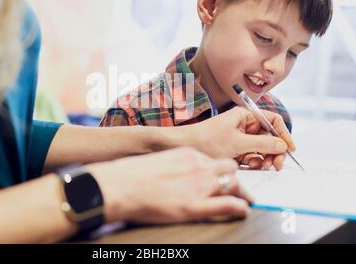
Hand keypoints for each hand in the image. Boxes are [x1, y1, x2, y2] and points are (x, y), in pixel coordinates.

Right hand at [87, 147, 252, 223]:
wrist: (120, 185)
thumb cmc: (132, 173)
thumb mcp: (159, 161)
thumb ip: (176, 165)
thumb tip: (180, 173)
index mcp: (188, 155)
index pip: (216, 160)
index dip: (222, 170)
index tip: (223, 176)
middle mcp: (198, 166)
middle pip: (230, 169)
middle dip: (236, 179)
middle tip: (240, 189)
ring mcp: (198, 185)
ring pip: (233, 184)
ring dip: (242, 192)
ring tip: (245, 200)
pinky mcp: (194, 206)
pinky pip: (227, 204)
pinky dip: (239, 207)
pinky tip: (243, 210)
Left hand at [179, 107, 295, 169]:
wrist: (184, 147)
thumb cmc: (207, 140)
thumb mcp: (237, 143)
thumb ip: (262, 144)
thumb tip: (282, 146)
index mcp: (245, 115)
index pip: (272, 120)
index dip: (283, 133)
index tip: (290, 149)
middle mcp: (244, 124)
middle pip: (269, 136)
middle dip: (274, 150)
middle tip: (276, 165)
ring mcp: (240, 138)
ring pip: (262, 148)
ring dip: (264, 158)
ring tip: (261, 166)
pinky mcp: (235, 149)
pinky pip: (252, 155)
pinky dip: (254, 161)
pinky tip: (249, 166)